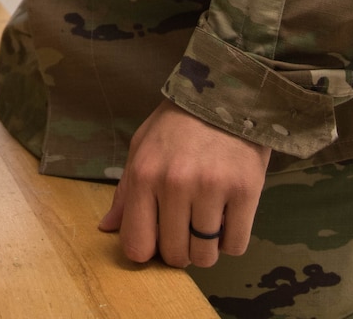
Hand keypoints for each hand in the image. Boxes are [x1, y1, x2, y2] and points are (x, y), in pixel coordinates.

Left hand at [98, 100, 269, 268]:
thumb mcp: (141, 148)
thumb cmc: (178, 125)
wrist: (227, 97)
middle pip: (175, 255)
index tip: (156, 241)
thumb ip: (125, 192)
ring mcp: (212, 189)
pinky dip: (231, 242)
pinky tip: (227, 219)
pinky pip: (236, 246)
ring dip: (206, 248)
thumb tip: (106, 228)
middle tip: (185, 229)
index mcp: (143, 174)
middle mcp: (175, 184)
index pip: (137, 244)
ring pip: (206, 256)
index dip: (147, 251)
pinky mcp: (246, 192)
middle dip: (179, 251)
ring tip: (207, 222)